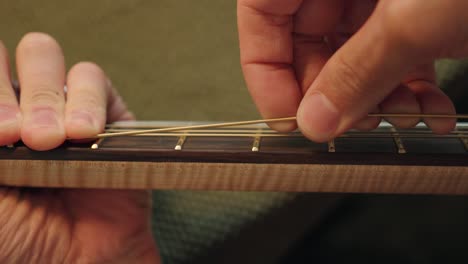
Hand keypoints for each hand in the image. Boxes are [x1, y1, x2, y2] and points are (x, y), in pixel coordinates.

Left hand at [0, 33, 159, 262]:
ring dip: (48, 97)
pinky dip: (88, 101)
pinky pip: (94, 79)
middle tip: (23, 139)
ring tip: (57, 139)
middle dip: (13, 94)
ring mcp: (63, 107)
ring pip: (47, 57)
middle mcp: (21, 107)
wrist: (76, 262)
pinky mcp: (107, 115)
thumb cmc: (15, 238)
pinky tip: (86, 135)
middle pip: (8, 55)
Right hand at [238, 0, 467, 140]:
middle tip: (346, 129)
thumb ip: (358, 72)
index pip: (261, 12)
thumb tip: (315, 121)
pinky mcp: (412, 10)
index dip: (263, 67)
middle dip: (328, 92)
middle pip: (305, 40)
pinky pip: (387, 55)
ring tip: (400, 124)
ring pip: (348, 54)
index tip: (285, 116)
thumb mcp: (418, 15)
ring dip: (371, 99)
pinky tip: (425, 113)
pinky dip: (403, 90)